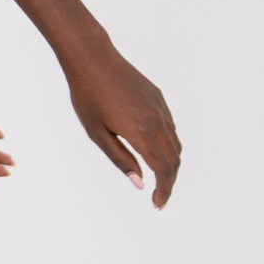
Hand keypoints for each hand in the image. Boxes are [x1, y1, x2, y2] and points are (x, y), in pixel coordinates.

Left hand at [65, 46, 180, 206]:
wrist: (93, 58)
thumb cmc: (88, 96)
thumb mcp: (97, 133)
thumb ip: (120, 159)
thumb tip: (139, 183)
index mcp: (141, 131)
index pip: (162, 169)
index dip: (163, 190)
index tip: (157, 204)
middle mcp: (157, 120)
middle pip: (174, 160)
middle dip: (169, 182)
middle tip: (159, 198)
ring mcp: (160, 108)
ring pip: (175, 144)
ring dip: (171, 165)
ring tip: (158, 179)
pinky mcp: (158, 98)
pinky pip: (171, 128)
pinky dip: (169, 146)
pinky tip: (156, 152)